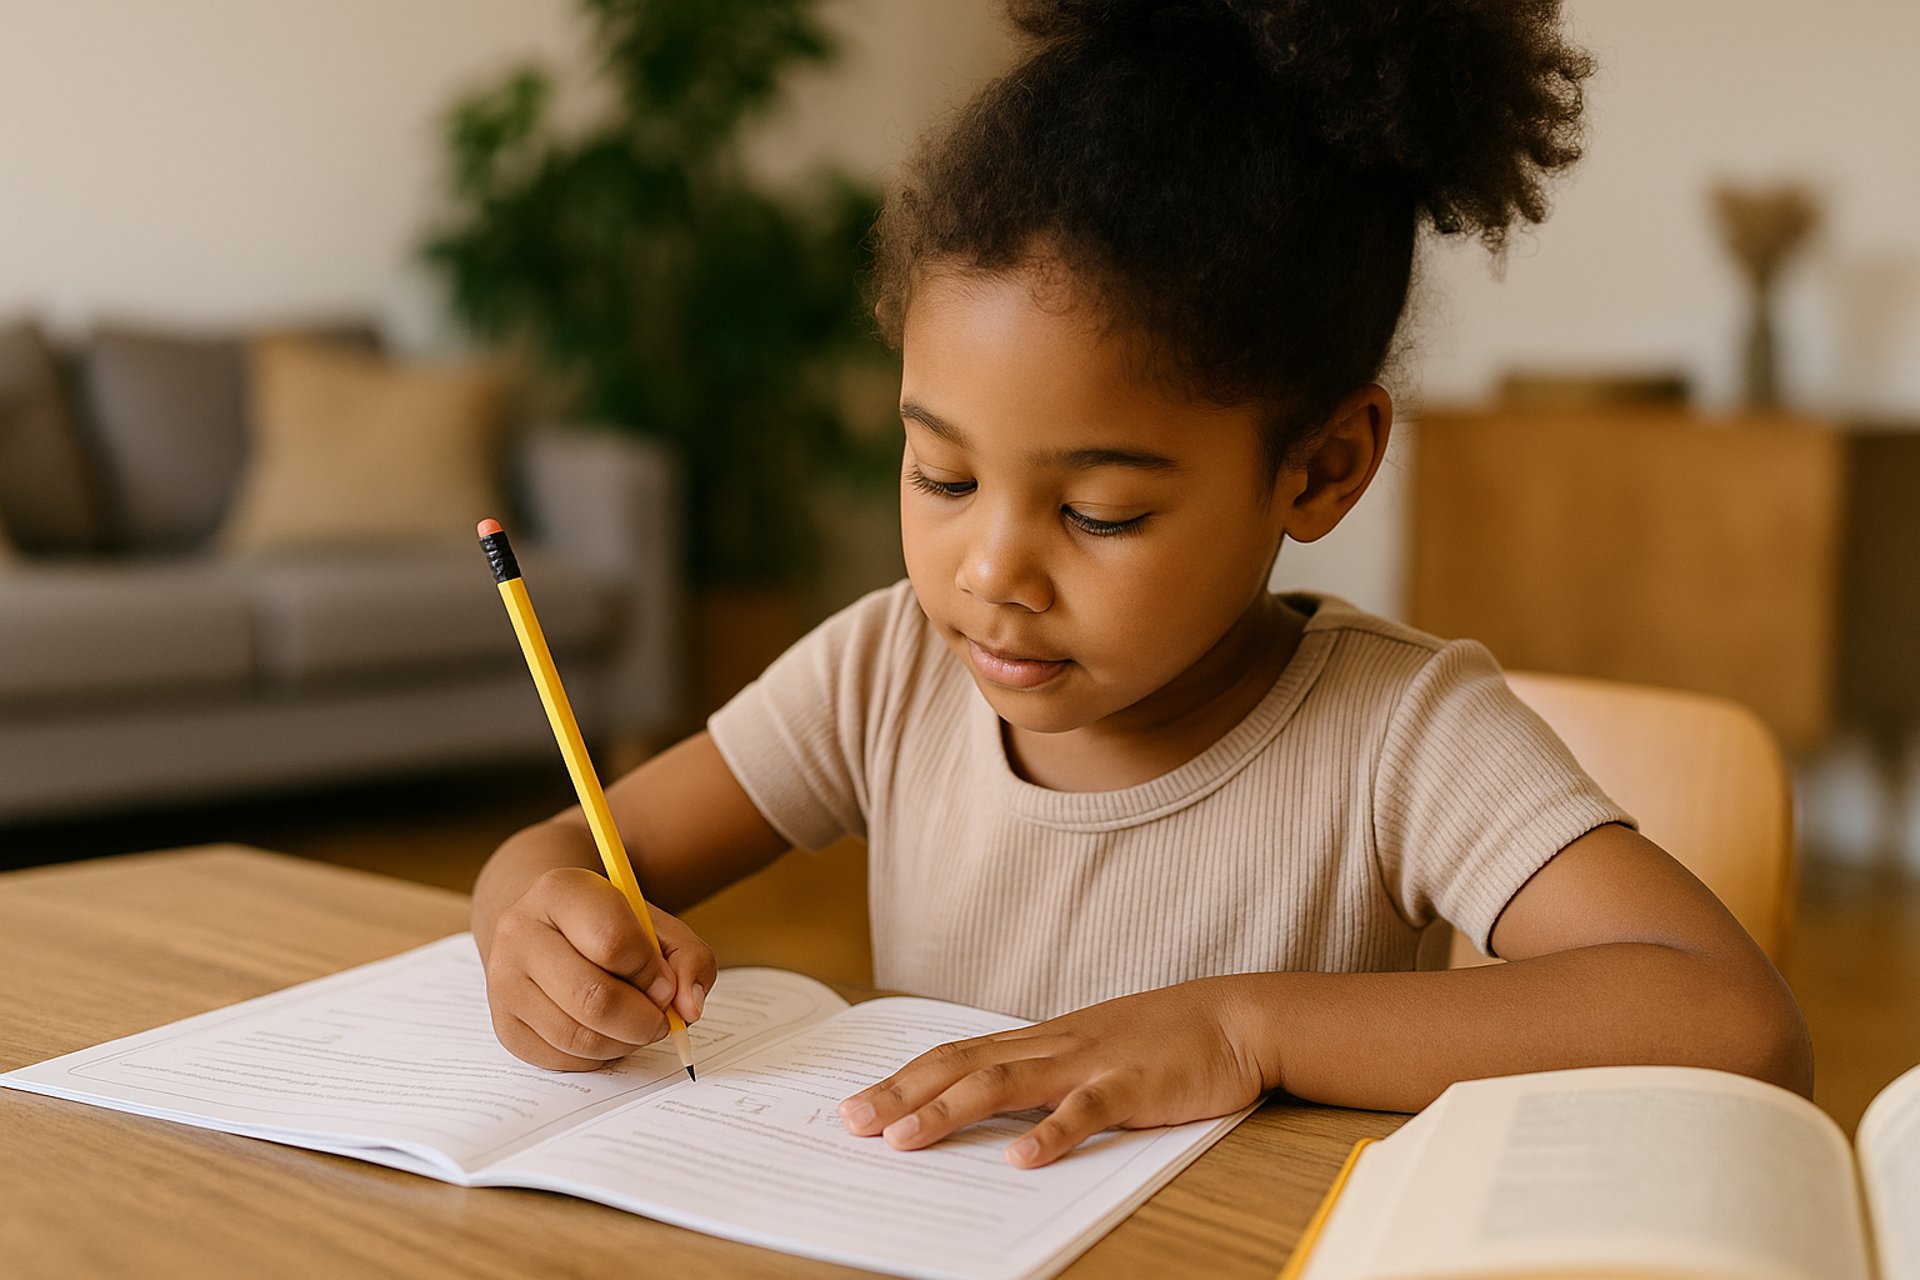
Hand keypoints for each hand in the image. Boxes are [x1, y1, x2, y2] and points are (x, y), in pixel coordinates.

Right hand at [482, 866, 715, 1070]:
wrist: (551, 930)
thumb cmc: (611, 928)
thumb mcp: (659, 927)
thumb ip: (689, 960)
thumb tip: (687, 1009)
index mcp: (561, 891)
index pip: (614, 943)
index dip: (652, 973)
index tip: (664, 982)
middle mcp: (520, 931)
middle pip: (593, 998)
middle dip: (642, 1019)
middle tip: (659, 1018)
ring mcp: (503, 980)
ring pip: (577, 1036)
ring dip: (623, 1042)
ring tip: (635, 1024)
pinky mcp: (503, 1024)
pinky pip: (561, 1059)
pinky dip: (597, 1057)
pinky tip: (606, 1033)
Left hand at [837, 979, 1267, 1167]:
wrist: (1235, 1016)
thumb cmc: (1162, 1039)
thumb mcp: (1090, 1052)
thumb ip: (1042, 1076)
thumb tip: (985, 1108)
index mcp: (1039, 1040)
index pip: (955, 1055)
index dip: (902, 1079)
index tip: (856, 1105)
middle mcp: (1053, 1046)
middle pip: (963, 1066)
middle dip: (902, 1095)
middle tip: (852, 1123)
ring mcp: (1090, 1063)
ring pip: (1006, 1083)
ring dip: (950, 1111)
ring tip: (906, 1140)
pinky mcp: (1132, 1085)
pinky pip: (1086, 1112)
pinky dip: (1050, 1134)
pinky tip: (1020, 1159)